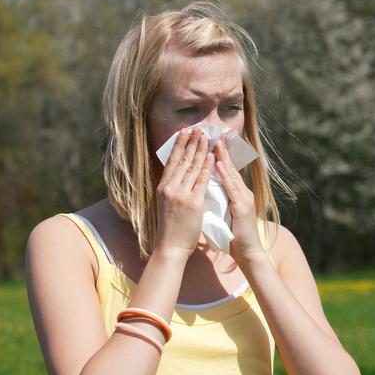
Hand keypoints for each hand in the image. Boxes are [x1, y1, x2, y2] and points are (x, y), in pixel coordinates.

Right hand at [154, 126, 214, 259]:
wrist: (170, 246)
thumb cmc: (170, 228)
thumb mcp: (166, 204)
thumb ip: (172, 189)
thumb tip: (178, 175)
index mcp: (163, 187)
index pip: (172, 160)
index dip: (179, 145)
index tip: (184, 132)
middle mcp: (170, 187)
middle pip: (182, 159)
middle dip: (191, 142)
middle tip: (198, 128)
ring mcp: (181, 194)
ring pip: (193, 167)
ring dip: (201, 150)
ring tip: (206, 137)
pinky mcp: (193, 202)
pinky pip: (202, 181)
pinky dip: (207, 167)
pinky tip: (211, 156)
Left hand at [214, 134, 264, 265]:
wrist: (247, 253)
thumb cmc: (234, 237)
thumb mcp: (223, 215)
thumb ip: (217, 202)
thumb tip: (204, 193)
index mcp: (237, 194)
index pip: (227, 171)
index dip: (220, 155)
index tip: (212, 141)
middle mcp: (242, 193)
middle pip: (231, 167)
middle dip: (223, 150)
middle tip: (216, 133)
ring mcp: (244, 198)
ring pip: (232, 174)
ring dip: (223, 157)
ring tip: (215, 142)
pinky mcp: (243, 206)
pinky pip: (232, 188)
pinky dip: (226, 175)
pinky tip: (219, 164)